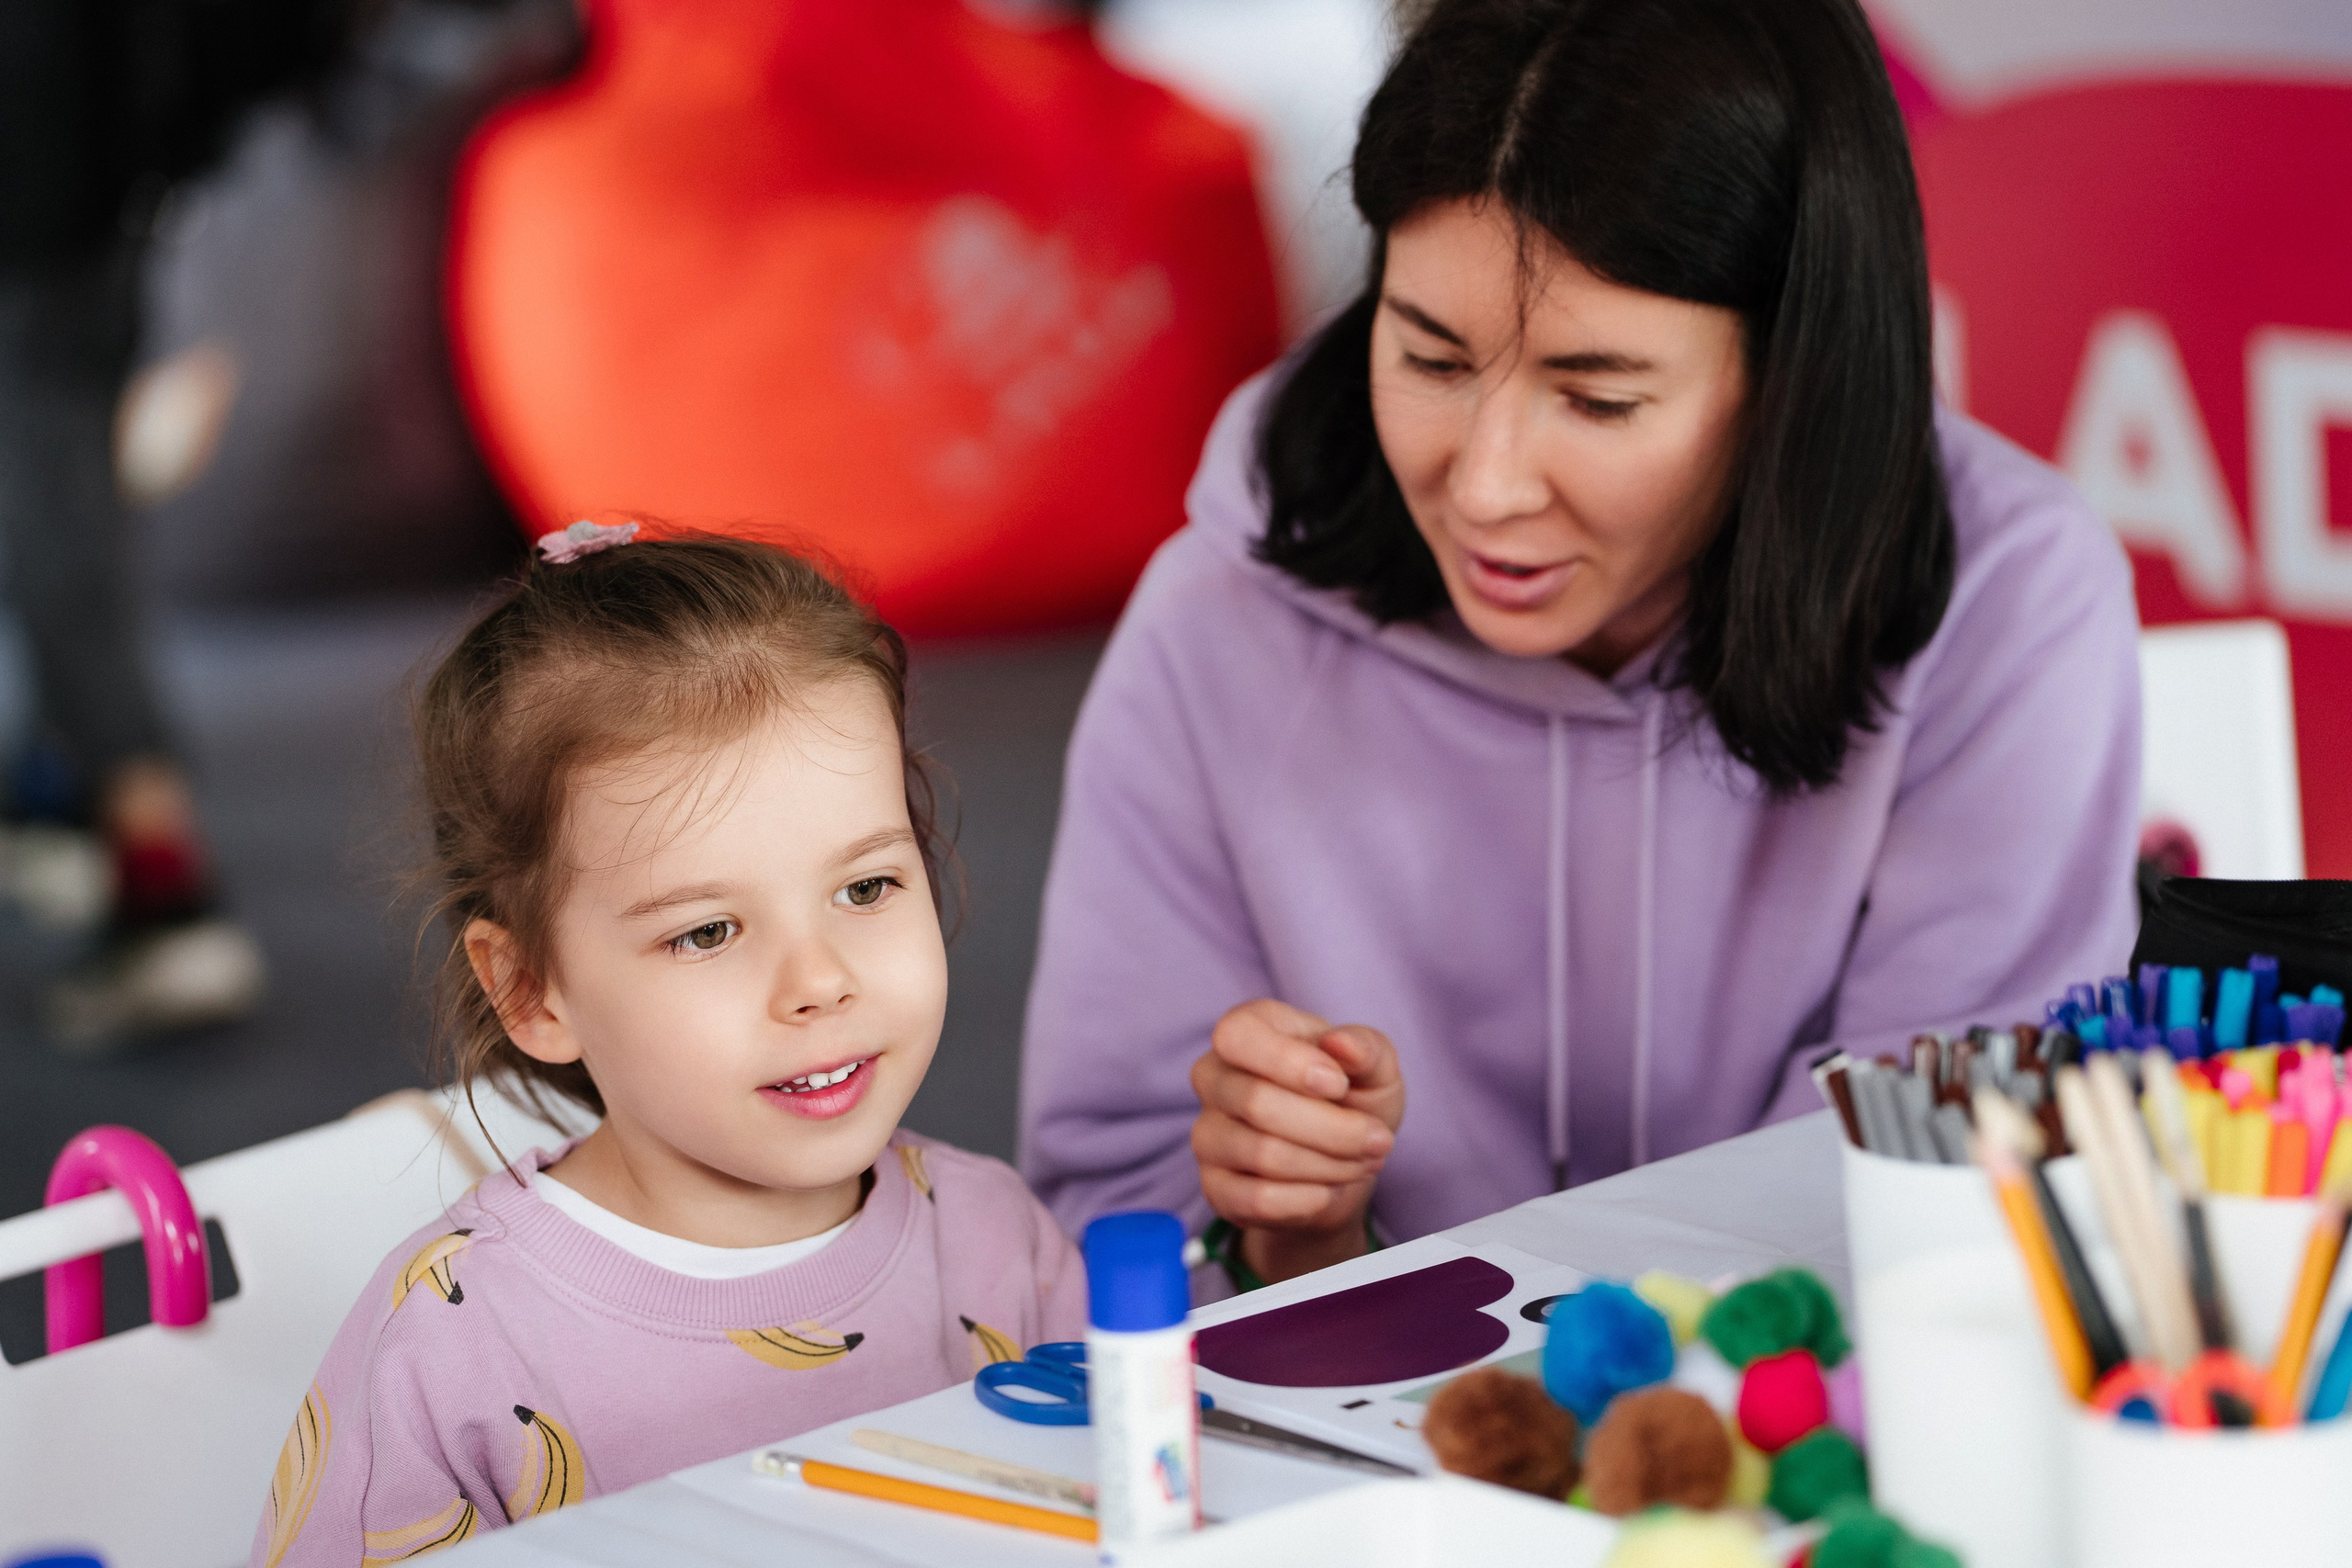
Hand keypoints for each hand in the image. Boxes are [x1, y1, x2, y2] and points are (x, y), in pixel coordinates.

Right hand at [1189, 998, 1404, 1283]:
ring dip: (1329, 1165)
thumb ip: (1366, 1048)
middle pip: (1256, 1102)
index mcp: (1245, 1030)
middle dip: (1334, 1128)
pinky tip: (1329, 1189)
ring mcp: (1207, 1134)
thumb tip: (1341, 1044)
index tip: (1340, 1085)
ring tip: (1362, 1163)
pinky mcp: (1215, 1186)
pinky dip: (1308, 1198)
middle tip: (1379, 1139)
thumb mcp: (1374, 1068)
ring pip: (1262, 1153)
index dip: (1289, 1062)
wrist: (1341, 1162)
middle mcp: (1213, 1077)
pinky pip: (1256, 1198)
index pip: (1238, 1036)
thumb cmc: (1351, 1098)